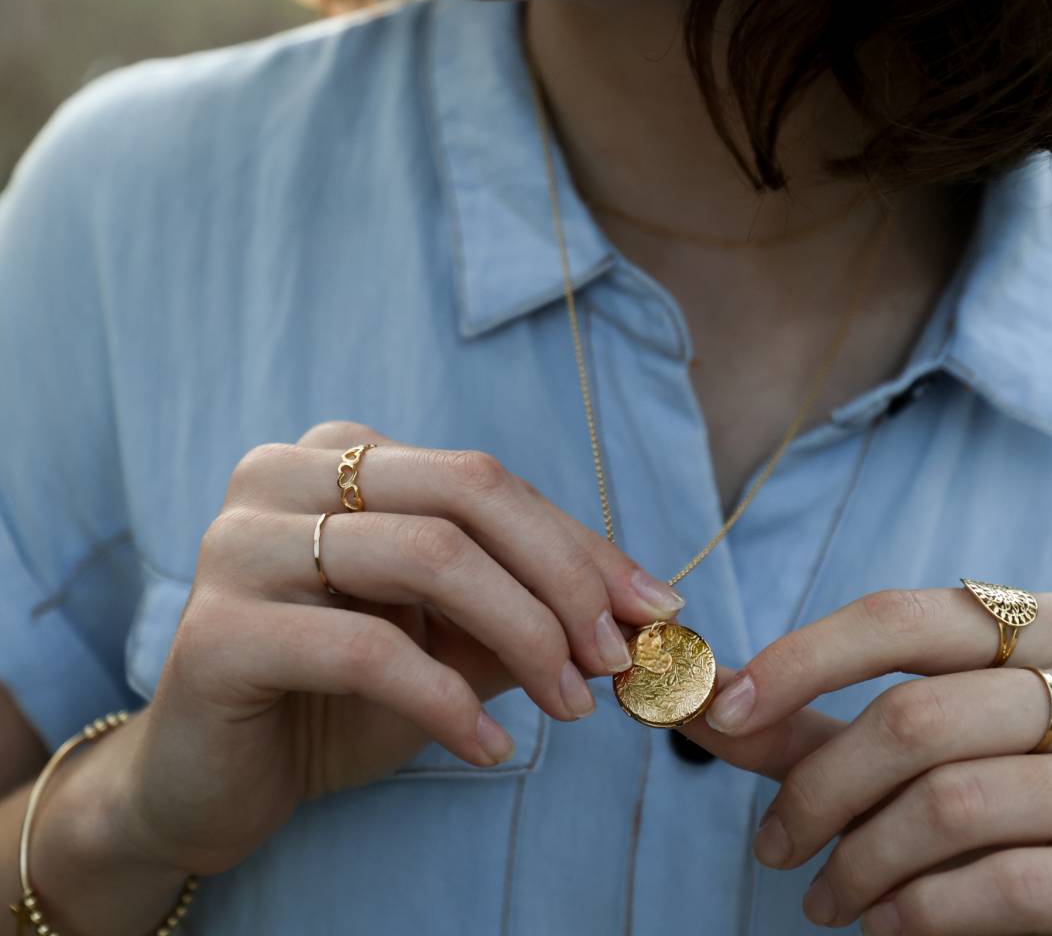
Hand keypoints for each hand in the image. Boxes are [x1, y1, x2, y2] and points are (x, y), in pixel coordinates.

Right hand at [120, 420, 684, 876]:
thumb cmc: (340, 696)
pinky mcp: (215, 632)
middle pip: (465, 494)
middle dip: (562, 578)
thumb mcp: (448, 638)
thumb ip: (524, 609)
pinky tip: (490, 754)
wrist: (214, 780)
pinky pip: (368, 650)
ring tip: (569, 707)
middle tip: (616, 659)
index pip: (487, 481)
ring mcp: (239, 543)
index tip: (654, 609)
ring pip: (427, 556)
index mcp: (341, 455)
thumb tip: (639, 611)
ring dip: (524, 637)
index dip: (580, 544)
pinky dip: (449, 703)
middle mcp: (283, 473)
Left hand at [677, 588, 1051, 933]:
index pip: (899, 617)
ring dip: (861, 860)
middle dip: (820, 788)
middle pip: (917, 716)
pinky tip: (882, 925)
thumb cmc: (1005, 802)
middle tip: (772, 843)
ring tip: (823, 897)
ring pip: (956, 803)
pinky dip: (922, 911)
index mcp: (1048, 624)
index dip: (799, 660)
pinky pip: (1013, 885)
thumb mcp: (907, 750)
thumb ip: (805, 723)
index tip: (724, 711)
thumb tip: (691, 699)